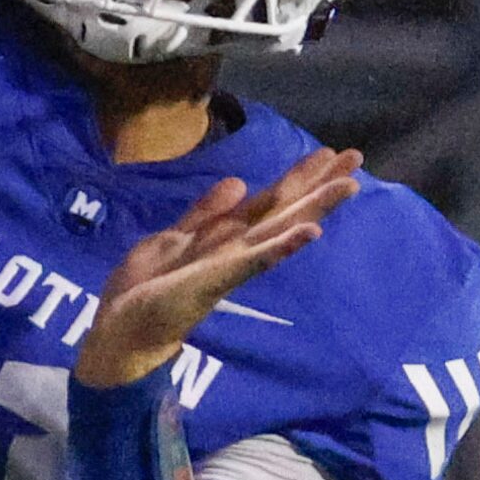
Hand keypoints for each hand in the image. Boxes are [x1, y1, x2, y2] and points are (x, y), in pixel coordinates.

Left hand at [74, 147, 360, 388]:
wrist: (123, 328)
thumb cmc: (146, 286)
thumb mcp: (174, 237)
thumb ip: (206, 213)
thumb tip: (240, 182)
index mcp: (224, 234)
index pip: (270, 199)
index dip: (299, 176)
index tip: (330, 152)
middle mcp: (236, 247)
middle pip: (284, 209)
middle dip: (318, 184)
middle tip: (356, 157)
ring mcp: (231, 264)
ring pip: (279, 229)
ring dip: (314, 208)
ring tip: (349, 185)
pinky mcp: (218, 280)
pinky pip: (255, 261)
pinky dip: (283, 247)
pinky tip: (311, 233)